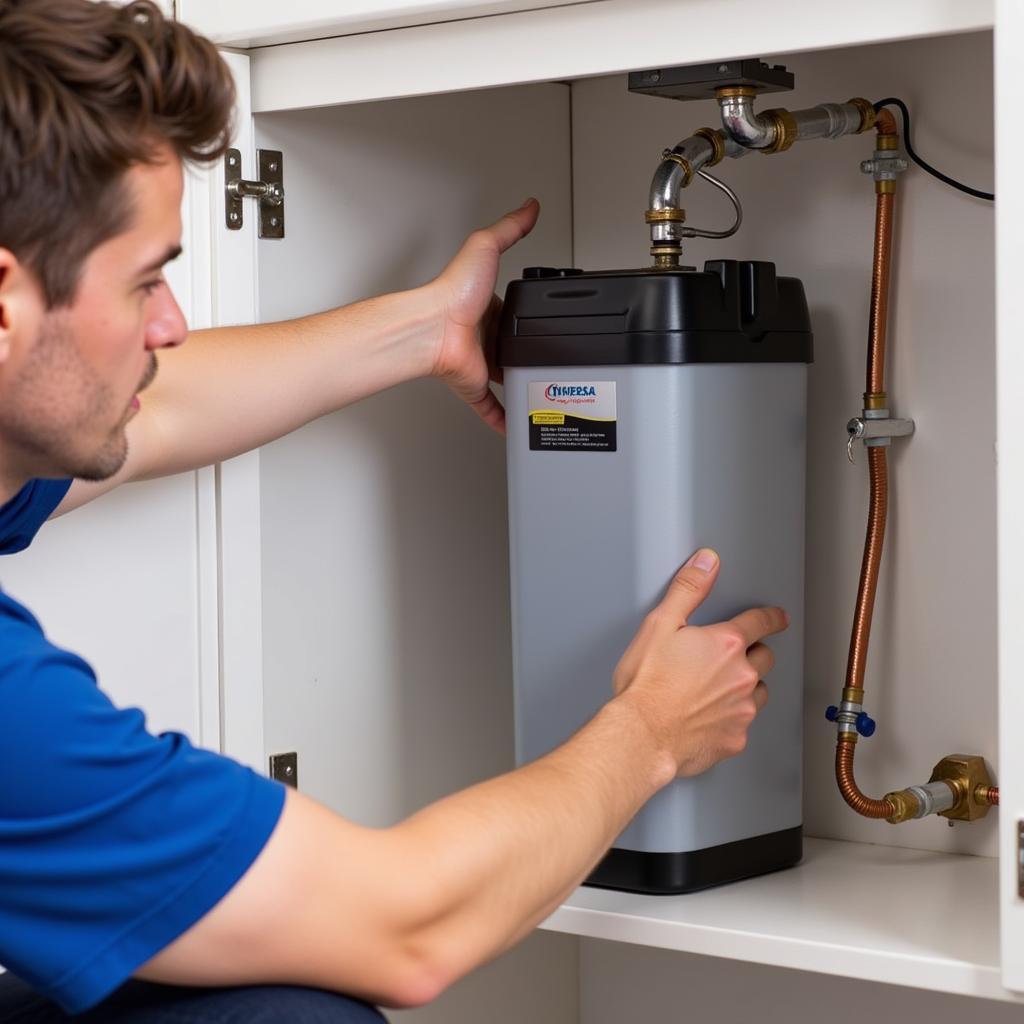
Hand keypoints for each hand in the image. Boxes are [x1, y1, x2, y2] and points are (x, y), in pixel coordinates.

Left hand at [431, 199, 539, 433]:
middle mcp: (483, 335)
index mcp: (486, 306)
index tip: (543, 319)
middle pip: (510, 346)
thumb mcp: (485, 246)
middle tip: (548, 358)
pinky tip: (517, 424)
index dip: (527, 315)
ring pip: (503, 377)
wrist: (434, 329)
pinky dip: (504, 417)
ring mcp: (479, 363)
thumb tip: (529, 206)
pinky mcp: (474, 386)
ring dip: (519, 383)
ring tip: (543, 391)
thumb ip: (510, 228)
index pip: (511, 310)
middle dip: (526, 352)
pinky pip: (491, 407)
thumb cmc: (452, 292)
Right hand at [612, 549, 787, 777]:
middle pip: (765, 658)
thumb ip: (688, 589)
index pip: (760, 623)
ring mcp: (742, 710)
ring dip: (746, 687)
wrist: (641, 735)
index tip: (778, 618)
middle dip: (754, 653)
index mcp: (726, 644)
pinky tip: (708, 718)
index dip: (771, 617)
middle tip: (730, 657)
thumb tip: (707, 563)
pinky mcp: (735, 738)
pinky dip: (731, 719)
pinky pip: (743, 724)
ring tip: (717, 689)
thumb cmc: (646, 685)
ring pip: (758, 693)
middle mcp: (741, 676)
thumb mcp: (660, 624)